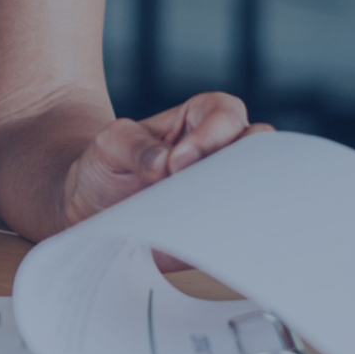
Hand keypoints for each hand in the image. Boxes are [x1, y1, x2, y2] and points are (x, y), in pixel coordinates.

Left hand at [61, 91, 269, 232]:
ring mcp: (225, 189)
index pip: (226, 113)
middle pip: (259, 147)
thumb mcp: (109, 144)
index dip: (212, 134)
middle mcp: (220, 153)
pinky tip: (207, 240)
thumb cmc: (107, 166)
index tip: (178, 161)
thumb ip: (132, 144)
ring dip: (241, 199)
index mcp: (198, 120)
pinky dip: (235, 232)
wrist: (94, 210)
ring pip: (261, 188)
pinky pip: (244, 228)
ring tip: (205, 215)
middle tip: (199, 188)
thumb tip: (163, 162)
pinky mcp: (221, 226)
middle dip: (239, 165)